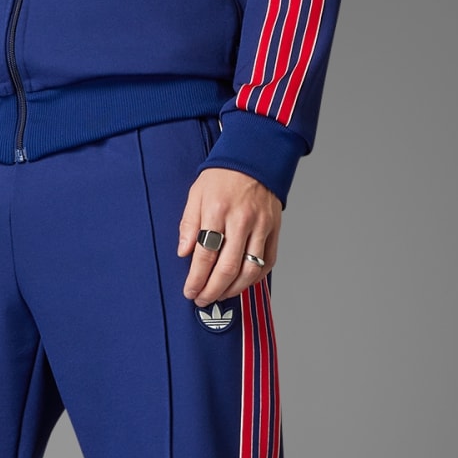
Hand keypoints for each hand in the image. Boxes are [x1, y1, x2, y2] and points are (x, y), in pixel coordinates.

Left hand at [178, 167, 280, 306]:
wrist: (254, 158)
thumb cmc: (222, 176)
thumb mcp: (196, 194)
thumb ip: (188, 224)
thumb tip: (183, 252)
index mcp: (218, 210)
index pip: (205, 254)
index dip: (196, 278)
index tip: (189, 291)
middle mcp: (242, 220)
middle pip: (227, 267)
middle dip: (212, 290)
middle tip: (202, 299)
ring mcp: (261, 227)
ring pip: (249, 270)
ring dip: (233, 289)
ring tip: (220, 295)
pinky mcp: (274, 230)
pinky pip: (267, 262)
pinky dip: (255, 278)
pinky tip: (241, 284)